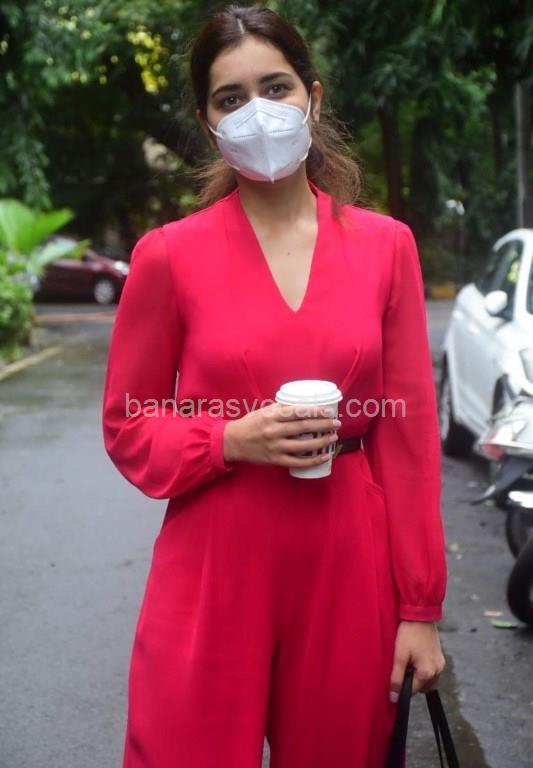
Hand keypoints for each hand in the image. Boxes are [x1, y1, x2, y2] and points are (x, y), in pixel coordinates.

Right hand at [223, 402, 339, 467]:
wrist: (234, 442)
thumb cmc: (251, 424)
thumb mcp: (264, 411)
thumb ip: (282, 409)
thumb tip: (304, 405)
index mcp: (271, 416)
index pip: (297, 412)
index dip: (315, 411)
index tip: (328, 410)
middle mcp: (274, 431)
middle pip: (303, 427)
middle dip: (323, 425)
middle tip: (336, 423)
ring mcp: (275, 447)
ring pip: (303, 445)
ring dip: (321, 442)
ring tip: (333, 437)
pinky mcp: (275, 460)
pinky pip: (298, 461)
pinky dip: (313, 460)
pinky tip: (324, 456)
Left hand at [389, 621, 445, 701]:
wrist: (420, 615)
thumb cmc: (408, 634)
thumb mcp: (399, 656)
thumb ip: (397, 678)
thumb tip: (394, 698)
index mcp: (428, 672)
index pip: (413, 691)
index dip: (402, 686)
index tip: (395, 677)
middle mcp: (438, 670)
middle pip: (422, 687)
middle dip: (411, 682)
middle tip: (402, 666)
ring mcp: (441, 664)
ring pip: (428, 680)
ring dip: (418, 677)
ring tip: (408, 661)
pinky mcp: (440, 657)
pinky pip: (432, 670)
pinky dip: (423, 669)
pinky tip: (415, 657)